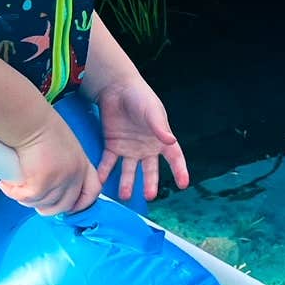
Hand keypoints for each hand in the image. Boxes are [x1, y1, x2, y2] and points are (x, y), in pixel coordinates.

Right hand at [1, 110, 101, 214]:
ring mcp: (59, 181)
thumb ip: (64, 163)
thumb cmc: (40, 125)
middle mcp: (74, 175)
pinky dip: (13, 193)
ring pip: (41, 204)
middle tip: (29, 198)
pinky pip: (25, 198)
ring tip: (13, 186)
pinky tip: (5, 184)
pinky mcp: (41, 184)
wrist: (29, 120)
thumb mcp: (63, 146)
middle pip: (63, 206)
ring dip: (25, 199)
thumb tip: (52, 181)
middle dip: (45, 207)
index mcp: (82, 164)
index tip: (66, 207)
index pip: (92, 192)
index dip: (80, 204)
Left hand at [95, 75, 189, 202]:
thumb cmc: (140, 97)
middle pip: (150, 170)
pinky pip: (108, 162)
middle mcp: (146, 148)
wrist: (116, 88)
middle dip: (150, 183)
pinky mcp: (112, 145)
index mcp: (161, 139)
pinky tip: (100, 182)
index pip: (174, 158)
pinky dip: (104, 172)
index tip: (183, 184)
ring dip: (127, 183)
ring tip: (124, 196)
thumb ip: (160, 127)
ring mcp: (129, 148)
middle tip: (149, 196)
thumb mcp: (152, 111)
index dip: (180, 170)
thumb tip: (171, 140)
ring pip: (129, 170)